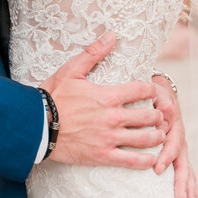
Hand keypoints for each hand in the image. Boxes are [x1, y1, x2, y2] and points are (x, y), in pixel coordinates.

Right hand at [41, 32, 165, 168]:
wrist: (36, 125)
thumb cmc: (54, 96)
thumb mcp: (72, 70)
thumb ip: (94, 52)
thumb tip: (112, 35)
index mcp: (108, 96)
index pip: (141, 90)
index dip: (153, 90)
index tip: (154, 91)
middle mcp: (113, 117)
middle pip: (148, 116)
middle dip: (158, 115)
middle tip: (160, 115)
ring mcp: (109, 138)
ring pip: (144, 139)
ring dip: (157, 136)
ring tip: (160, 134)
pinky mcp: (102, 156)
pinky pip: (130, 161)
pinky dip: (144, 161)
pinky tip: (151, 160)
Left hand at [152, 77, 197, 197]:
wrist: (161, 92)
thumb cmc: (155, 94)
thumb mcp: (156, 93)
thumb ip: (161, 102)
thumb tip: (165, 116)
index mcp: (174, 126)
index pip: (172, 144)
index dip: (166, 157)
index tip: (158, 170)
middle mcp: (180, 139)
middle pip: (183, 162)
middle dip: (181, 182)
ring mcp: (181, 147)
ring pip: (187, 169)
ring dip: (188, 187)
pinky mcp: (179, 153)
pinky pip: (186, 170)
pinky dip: (190, 185)